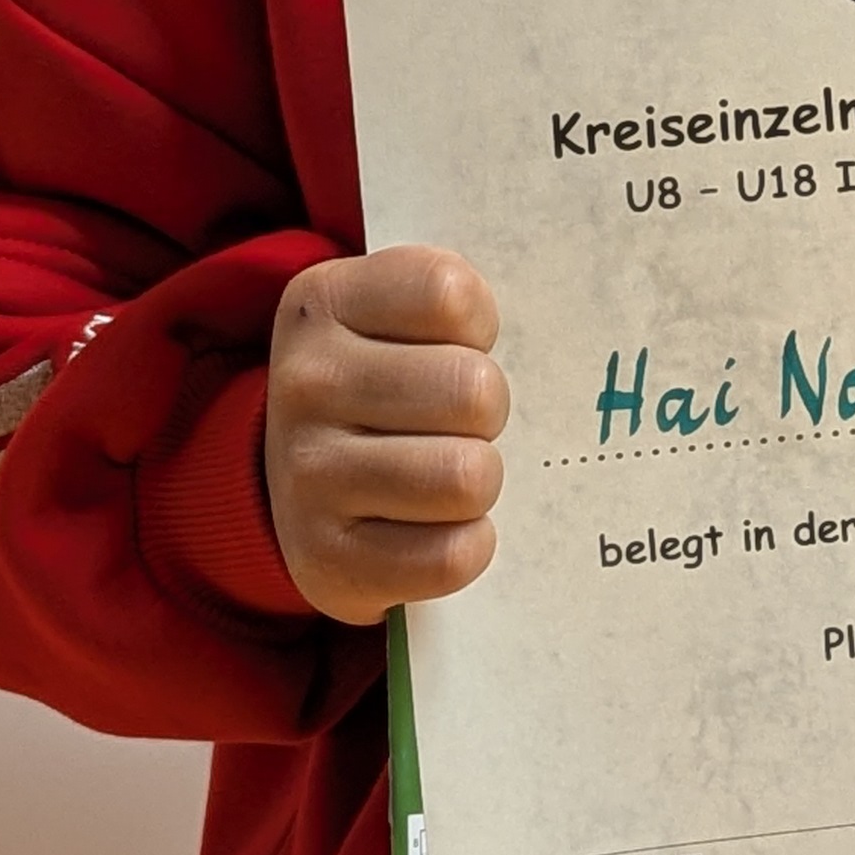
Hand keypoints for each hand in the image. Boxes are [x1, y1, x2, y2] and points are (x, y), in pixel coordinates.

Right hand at [265, 247, 508, 625]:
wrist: (295, 490)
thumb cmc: (380, 390)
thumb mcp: (392, 318)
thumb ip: (457, 310)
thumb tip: (559, 344)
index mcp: (323, 301)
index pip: (449, 295)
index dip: (478, 326)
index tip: (455, 345)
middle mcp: (306, 383)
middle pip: (473, 391)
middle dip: (488, 413)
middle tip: (460, 424)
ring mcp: (307, 475)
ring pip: (467, 477)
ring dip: (479, 481)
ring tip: (448, 473)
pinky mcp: (326, 559)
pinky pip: (452, 556)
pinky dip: (467, 545)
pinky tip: (438, 527)